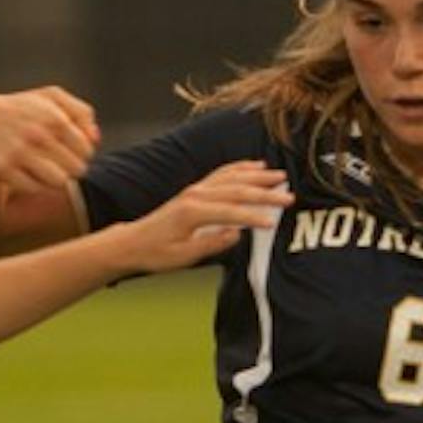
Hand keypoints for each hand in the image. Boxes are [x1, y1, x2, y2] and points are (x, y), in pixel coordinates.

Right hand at [0, 87, 100, 193]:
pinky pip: (34, 189)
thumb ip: (80, 112)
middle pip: (76, 170)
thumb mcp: (50, 98)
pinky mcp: (3, 169)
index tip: (67, 152)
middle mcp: (38, 135)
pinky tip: (26, 174)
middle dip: (69, 169)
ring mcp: (19, 153)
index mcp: (55, 118)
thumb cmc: (21, 108)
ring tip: (44, 170)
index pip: (87, 151)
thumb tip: (95, 139)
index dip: (80, 155)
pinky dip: (34, 185)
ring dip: (54, 179)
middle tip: (56, 163)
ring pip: (58, 182)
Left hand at [112, 162, 293, 272]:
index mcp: (192, 212)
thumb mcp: (182, 256)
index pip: (230, 213)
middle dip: (264, 193)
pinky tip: (256, 166)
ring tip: (280, 176)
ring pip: (232, 178)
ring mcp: (195, 189)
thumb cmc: (156, 253)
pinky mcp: (196, 189)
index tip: (273, 223)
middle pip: (236, 190)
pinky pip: (222, 173)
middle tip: (288, 196)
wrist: (134, 242)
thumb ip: (210, 244)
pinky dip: (241, 168)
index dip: (253, 218)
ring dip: (257, 176)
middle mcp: (195, 195)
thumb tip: (236, 235)